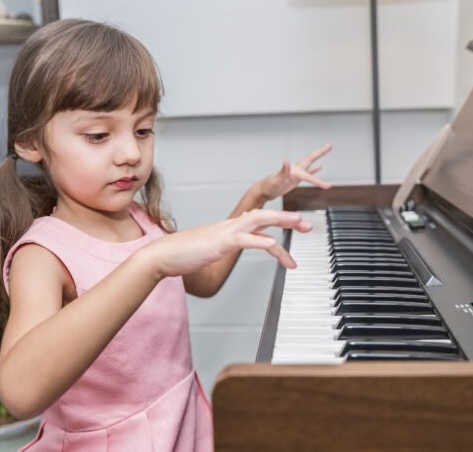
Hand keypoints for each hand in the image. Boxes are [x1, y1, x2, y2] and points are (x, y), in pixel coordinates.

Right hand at [138, 209, 312, 278]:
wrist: (163, 255)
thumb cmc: (185, 255)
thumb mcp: (212, 249)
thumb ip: (227, 244)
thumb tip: (238, 242)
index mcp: (230, 229)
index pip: (260, 224)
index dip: (280, 224)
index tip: (297, 227)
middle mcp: (231, 226)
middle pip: (265, 216)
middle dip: (288, 219)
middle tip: (308, 225)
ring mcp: (225, 233)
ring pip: (258, 221)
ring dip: (281, 220)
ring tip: (300, 223)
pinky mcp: (219, 243)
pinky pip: (243, 240)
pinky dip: (259, 241)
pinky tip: (272, 244)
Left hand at [258, 144, 332, 200]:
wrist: (262, 192)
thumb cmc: (268, 187)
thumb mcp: (275, 180)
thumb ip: (282, 171)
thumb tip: (286, 161)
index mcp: (292, 171)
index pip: (307, 174)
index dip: (317, 180)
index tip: (327, 186)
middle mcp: (294, 169)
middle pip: (310, 158)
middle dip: (320, 152)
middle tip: (329, 145)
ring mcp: (295, 173)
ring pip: (309, 164)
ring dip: (318, 158)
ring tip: (326, 150)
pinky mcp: (295, 178)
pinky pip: (307, 173)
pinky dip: (314, 170)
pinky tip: (319, 167)